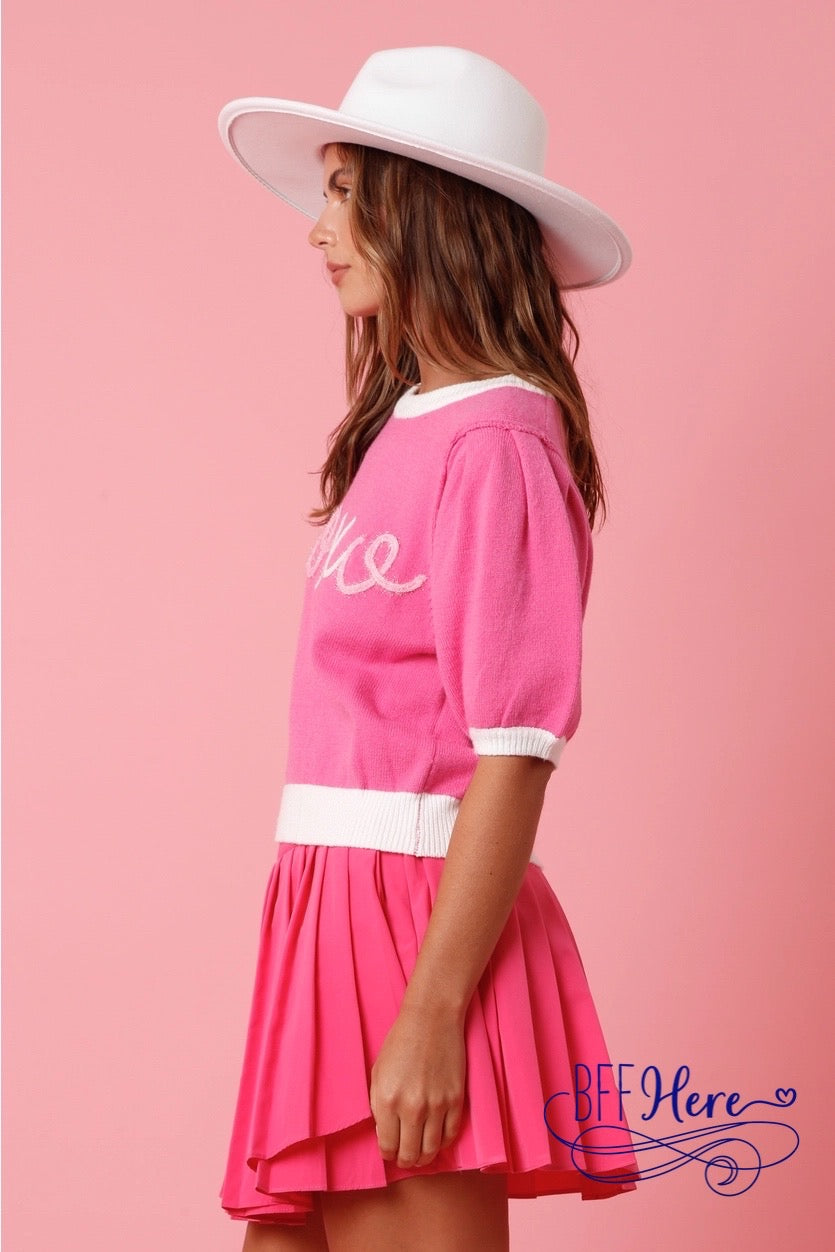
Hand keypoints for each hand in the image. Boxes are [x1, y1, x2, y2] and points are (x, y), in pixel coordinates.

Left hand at [369, 1000, 466, 1169]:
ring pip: (431, 1150)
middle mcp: (411, 1107)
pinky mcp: (456, 1100)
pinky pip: (451, 1135)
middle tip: (404, 1159)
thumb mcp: (378, 1072)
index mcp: (386, 1100)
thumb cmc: (400, 1042)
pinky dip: (443, 1143)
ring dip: (424, 1158)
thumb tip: (385, 1133)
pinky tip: (437, 1140)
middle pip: (410, 1154)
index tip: (389, 1151)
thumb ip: (378, 1105)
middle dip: (405, 1161)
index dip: (387, 1153)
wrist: (431, 1019)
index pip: (387, 1145)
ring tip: (420, 1156)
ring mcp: (436, 1105)